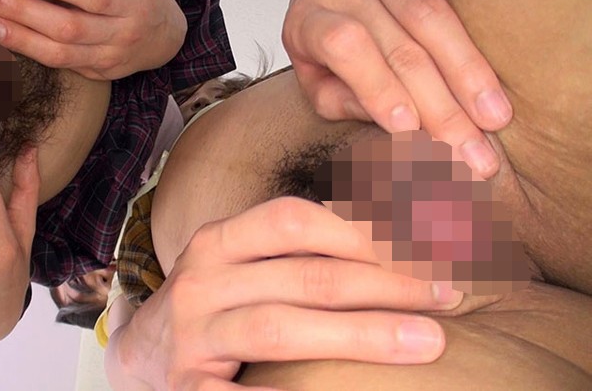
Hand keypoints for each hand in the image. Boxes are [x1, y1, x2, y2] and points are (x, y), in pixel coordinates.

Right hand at [108, 197, 465, 389]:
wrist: (141, 356)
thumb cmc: (217, 304)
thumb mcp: (246, 266)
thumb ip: (303, 250)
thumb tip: (404, 226)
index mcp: (220, 239)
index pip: (294, 219)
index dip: (365, 229)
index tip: (430, 243)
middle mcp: (201, 279)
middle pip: (302, 275)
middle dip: (385, 283)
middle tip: (451, 294)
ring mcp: (190, 334)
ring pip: (280, 327)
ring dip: (360, 334)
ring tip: (427, 341)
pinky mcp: (186, 386)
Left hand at [283, 0, 511, 177]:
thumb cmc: (321, 50)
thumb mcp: (317, 85)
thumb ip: (346, 102)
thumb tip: (399, 126)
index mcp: (310, 22)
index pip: (348, 52)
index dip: (380, 89)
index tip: (412, 131)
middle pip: (400, 47)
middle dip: (442, 106)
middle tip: (473, 151)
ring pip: (429, 15)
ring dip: (468, 67)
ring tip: (496, 113)